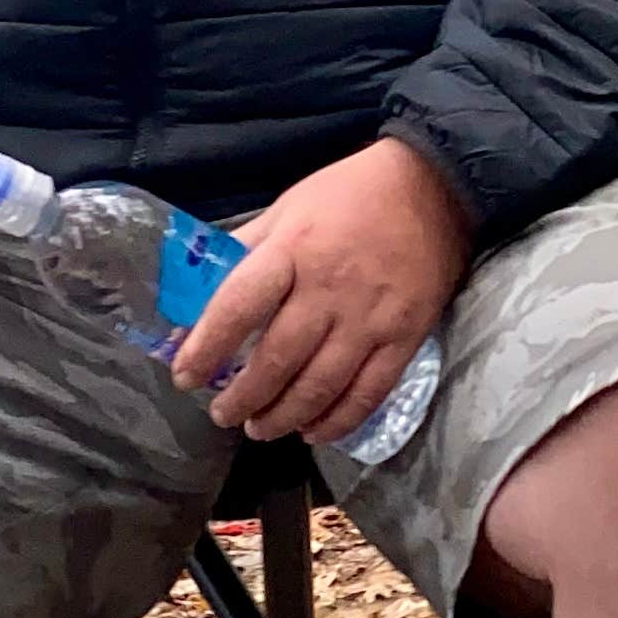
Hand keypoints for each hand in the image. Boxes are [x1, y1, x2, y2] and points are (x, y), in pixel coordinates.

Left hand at [181, 142, 474, 447]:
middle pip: (278, 359)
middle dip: (243, 397)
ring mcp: (371, 318)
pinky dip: (337, 421)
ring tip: (258, 429)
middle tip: (222, 414)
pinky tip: (313, 432)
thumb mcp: (285, 209)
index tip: (184, 376)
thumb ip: (244, 252)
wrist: (433, 186)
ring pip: (320, 386)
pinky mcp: (406, 337)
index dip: (206, 348)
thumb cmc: (347, 195)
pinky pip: (368, 392)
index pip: (239, 307)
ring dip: (283, 417)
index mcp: (292, 251)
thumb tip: (199, 296)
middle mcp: (329, 289)